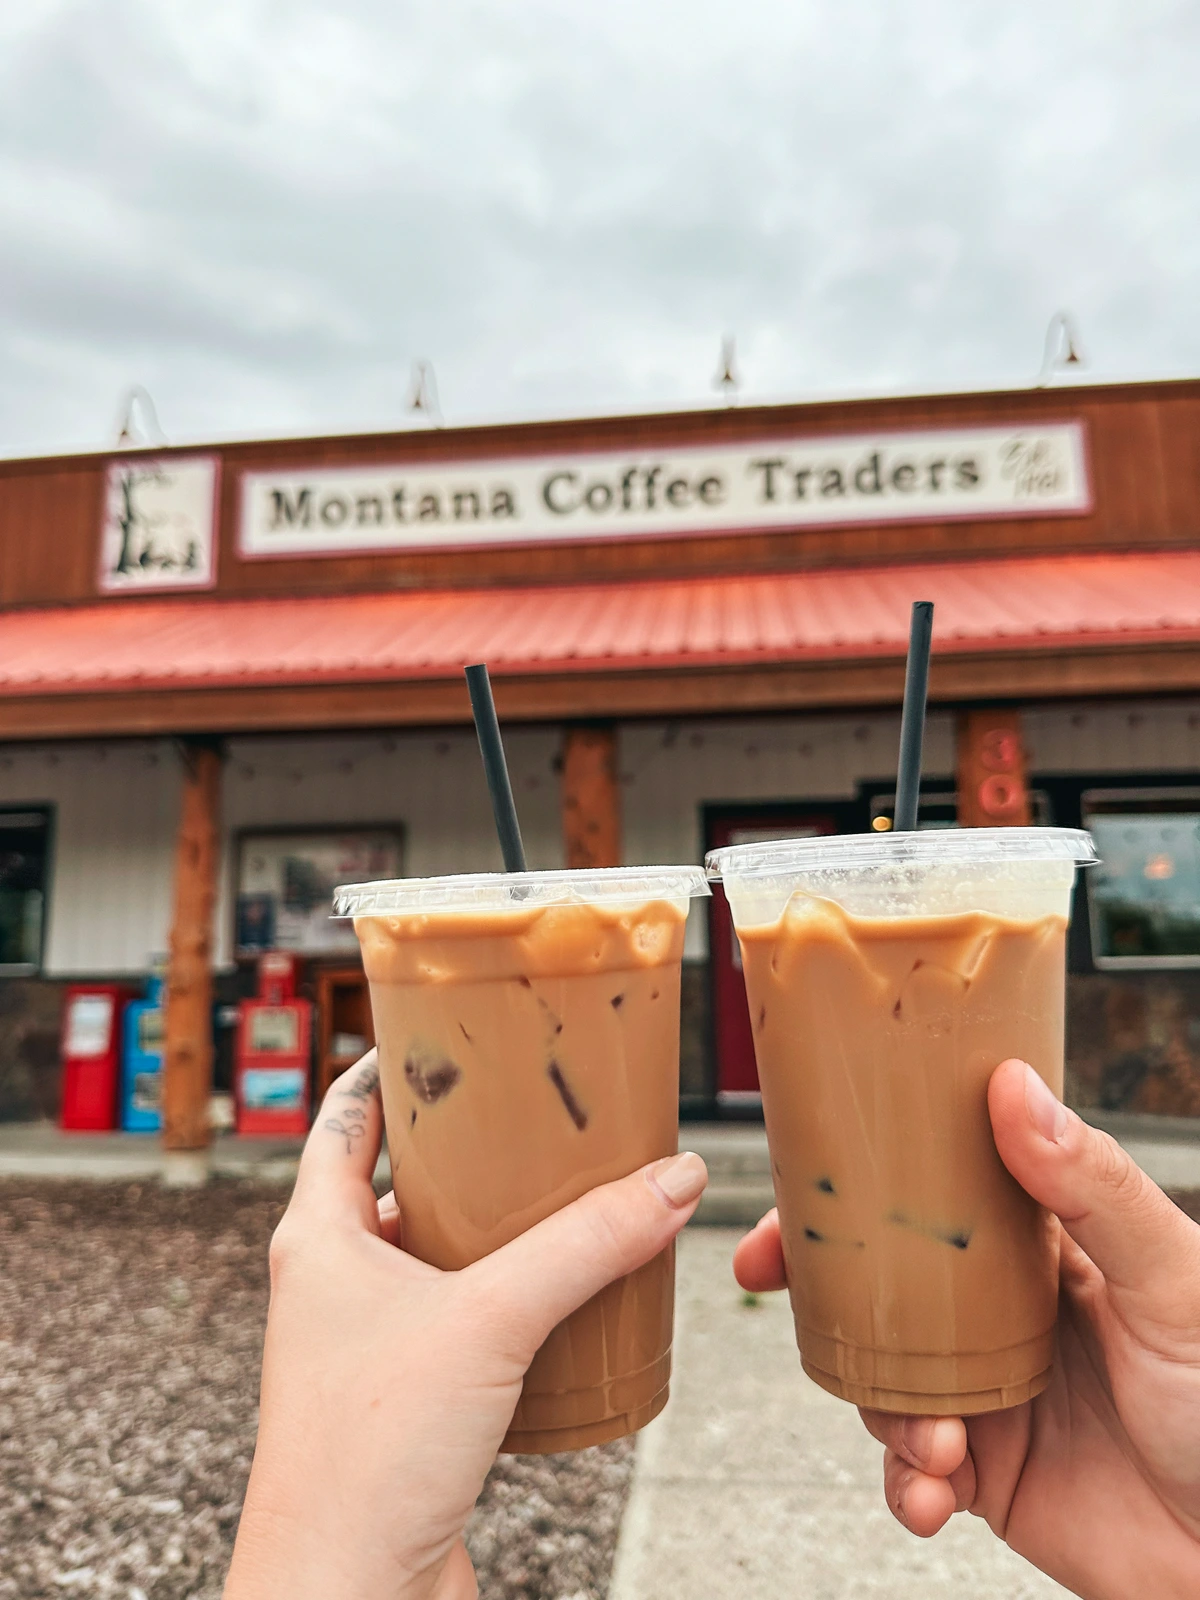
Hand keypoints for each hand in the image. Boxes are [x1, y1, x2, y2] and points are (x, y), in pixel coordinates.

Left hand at [225, 1052, 707, 1599]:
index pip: (342, 1119)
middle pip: (396, 1183)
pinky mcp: (410, 1403)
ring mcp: (369, 1347)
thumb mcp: (490, 1320)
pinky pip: (464, 1324)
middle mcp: (333, 1286)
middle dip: (463, 1146)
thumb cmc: (365, 1462)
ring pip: (436, 1257)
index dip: (387, 1066)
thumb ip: (585, 1244)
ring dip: (493, 1226)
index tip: (443, 1029)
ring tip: (564, 1192)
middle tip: (531, 1108)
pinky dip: (511, 1299)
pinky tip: (566, 1295)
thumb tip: (672, 1179)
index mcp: (315, 1240)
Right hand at [734, 1057, 1199, 1599]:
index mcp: (1041, 1249)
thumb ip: (1093, 1187)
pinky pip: (912, 1472)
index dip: (857, 1191)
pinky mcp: (988, 1474)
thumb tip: (1012, 1087)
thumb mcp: (1171, 1277)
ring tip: (932, 1440)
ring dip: (883, 1410)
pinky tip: (931, 1492)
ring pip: (883, 1380)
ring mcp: (988, 1394)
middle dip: (821, 1289)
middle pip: (883, 1285)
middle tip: (769, 1282)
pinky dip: (905, 1484)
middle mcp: (1002, 1314)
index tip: (796, 1189)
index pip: (934, 1199)